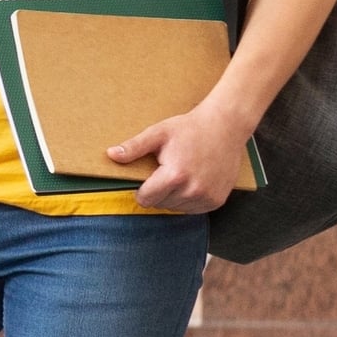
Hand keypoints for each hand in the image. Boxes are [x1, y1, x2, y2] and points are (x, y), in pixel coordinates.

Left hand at [113, 102, 256, 212]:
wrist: (225, 127)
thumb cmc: (189, 129)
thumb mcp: (158, 133)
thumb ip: (134, 147)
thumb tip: (111, 155)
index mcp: (175, 175)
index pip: (146, 199)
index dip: (141, 190)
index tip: (146, 177)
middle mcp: (193, 190)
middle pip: (160, 204)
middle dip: (158, 191)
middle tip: (167, 170)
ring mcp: (208, 197)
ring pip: (176, 208)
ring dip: (173, 196)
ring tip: (180, 173)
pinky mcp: (217, 201)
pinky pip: (192, 209)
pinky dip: (188, 199)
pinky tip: (191, 181)